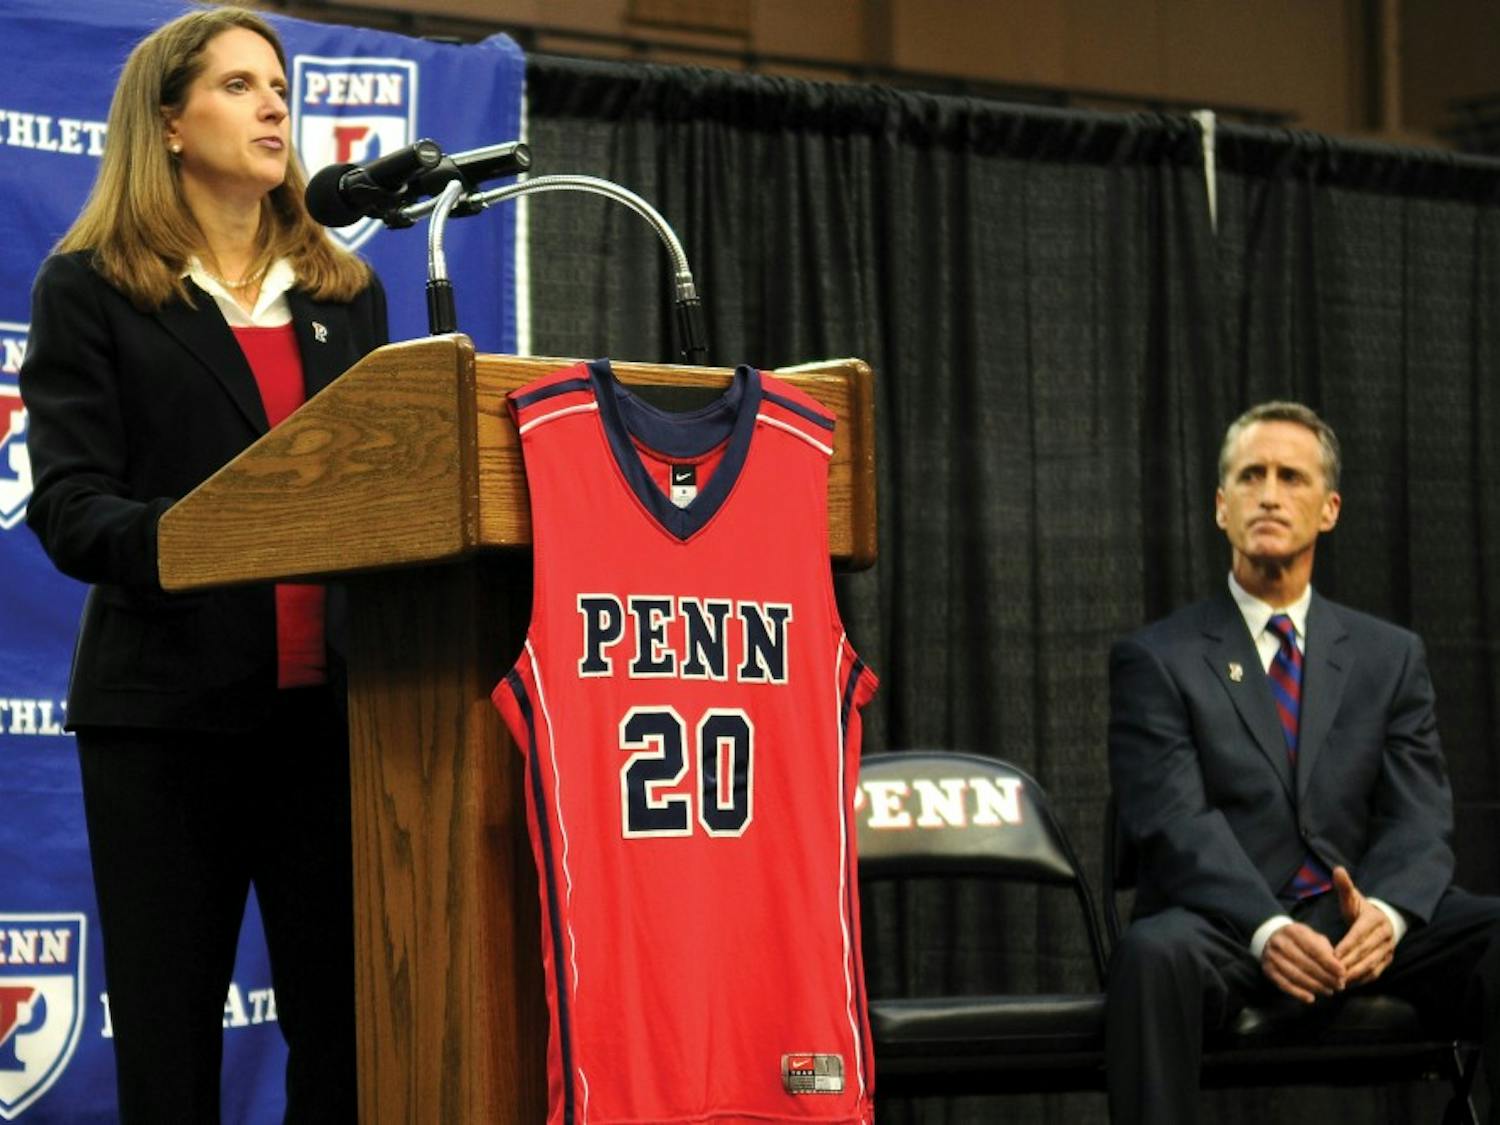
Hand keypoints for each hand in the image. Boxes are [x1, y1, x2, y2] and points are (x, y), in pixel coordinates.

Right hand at [1262, 922, 1345, 1002]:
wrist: (1270, 938)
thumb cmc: (1299, 940)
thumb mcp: (1312, 937)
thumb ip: (1326, 951)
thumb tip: (1340, 970)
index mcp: (1293, 931)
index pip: (1314, 949)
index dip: (1329, 963)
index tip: (1343, 973)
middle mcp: (1280, 943)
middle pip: (1305, 964)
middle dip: (1325, 977)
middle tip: (1339, 986)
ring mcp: (1272, 957)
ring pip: (1295, 975)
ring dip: (1315, 986)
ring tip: (1329, 991)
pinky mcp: (1268, 970)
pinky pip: (1284, 984)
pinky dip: (1298, 993)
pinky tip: (1311, 998)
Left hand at [1331, 865, 1394, 983]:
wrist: (1383, 920)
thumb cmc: (1360, 910)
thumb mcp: (1352, 898)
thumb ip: (1344, 887)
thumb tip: (1337, 869)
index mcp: (1375, 920)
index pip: (1360, 934)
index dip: (1347, 945)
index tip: (1333, 954)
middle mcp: (1385, 936)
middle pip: (1365, 952)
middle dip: (1348, 962)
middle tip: (1332, 971)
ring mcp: (1388, 950)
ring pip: (1371, 964)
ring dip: (1355, 974)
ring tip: (1338, 980)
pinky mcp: (1388, 961)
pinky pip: (1376, 973)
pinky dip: (1362, 979)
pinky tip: (1348, 984)